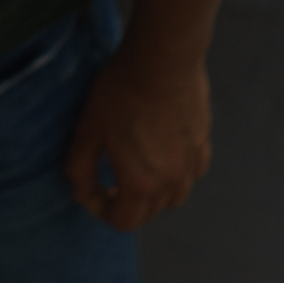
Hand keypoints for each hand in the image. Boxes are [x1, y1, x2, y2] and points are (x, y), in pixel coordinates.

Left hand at [63, 45, 210, 229]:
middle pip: (149, 214)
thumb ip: (79, 168)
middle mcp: (172, 182)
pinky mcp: (203, 143)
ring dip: (153, 194)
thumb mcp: (87, 131)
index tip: (89, 190)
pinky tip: (163, 153)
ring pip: (174, 197)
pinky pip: (192, 173)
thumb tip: (80, 190)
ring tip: (136, 170)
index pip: (123, 222)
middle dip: (125, 205)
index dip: (100, 210)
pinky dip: (177, 174)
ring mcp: (192, 163)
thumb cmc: (120, 95)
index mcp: (141, 184)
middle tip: (108, 182)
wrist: (162, 61)